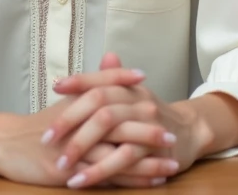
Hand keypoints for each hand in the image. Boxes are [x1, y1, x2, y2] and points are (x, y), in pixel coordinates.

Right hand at [0, 65, 174, 187]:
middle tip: (171, 135)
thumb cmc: (40, 126)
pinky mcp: (70, 170)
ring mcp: (75, 147)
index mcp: (77, 102)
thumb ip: (95, 83)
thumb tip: (116, 59)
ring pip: (117, 153)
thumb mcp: (68, 101)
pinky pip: (106, 175)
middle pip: (119, 122)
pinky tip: (150, 182)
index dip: (128, 87)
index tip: (151, 90)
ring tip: (170, 164)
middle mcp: (78, 122)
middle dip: (148, 130)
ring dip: (147, 160)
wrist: (6, 145)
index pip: (106, 86)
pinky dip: (131, 179)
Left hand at [48, 54, 205, 188]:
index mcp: (129, 87)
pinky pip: (124, 159)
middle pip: (100, 106)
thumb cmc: (151, 114)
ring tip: (61, 166)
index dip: (79, 82)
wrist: (190, 132)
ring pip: (111, 132)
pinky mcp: (154, 149)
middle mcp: (138, 101)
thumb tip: (101, 55)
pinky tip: (81, 181)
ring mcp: (147, 124)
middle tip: (47, 139)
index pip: (100, 80)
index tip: (56, 87)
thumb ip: (112, 79)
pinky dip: (100, 171)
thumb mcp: (132, 94)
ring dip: (82, 149)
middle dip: (70, 122)